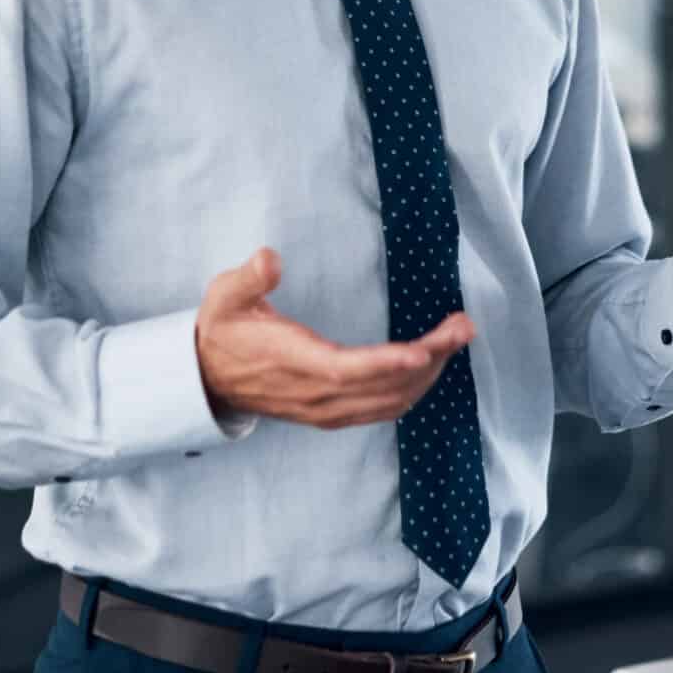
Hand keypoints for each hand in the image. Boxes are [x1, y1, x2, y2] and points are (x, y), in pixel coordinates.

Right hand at [193, 248, 474, 429]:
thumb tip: (268, 258)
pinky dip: (413, 391)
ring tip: (457, 339)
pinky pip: (383, 409)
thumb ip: (248, 278)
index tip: (424, 351)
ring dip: (429, 374)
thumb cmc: (224, 331)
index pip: (347, 369)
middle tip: (463, 326)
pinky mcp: (333, 414)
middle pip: (384, 386)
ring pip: (390, 401)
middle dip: (431, 358)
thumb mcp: (225, 297)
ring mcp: (327, 409)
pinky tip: (432, 369)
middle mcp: (317, 395)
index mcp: (296, 363)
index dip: (387, 363)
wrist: (209, 378)